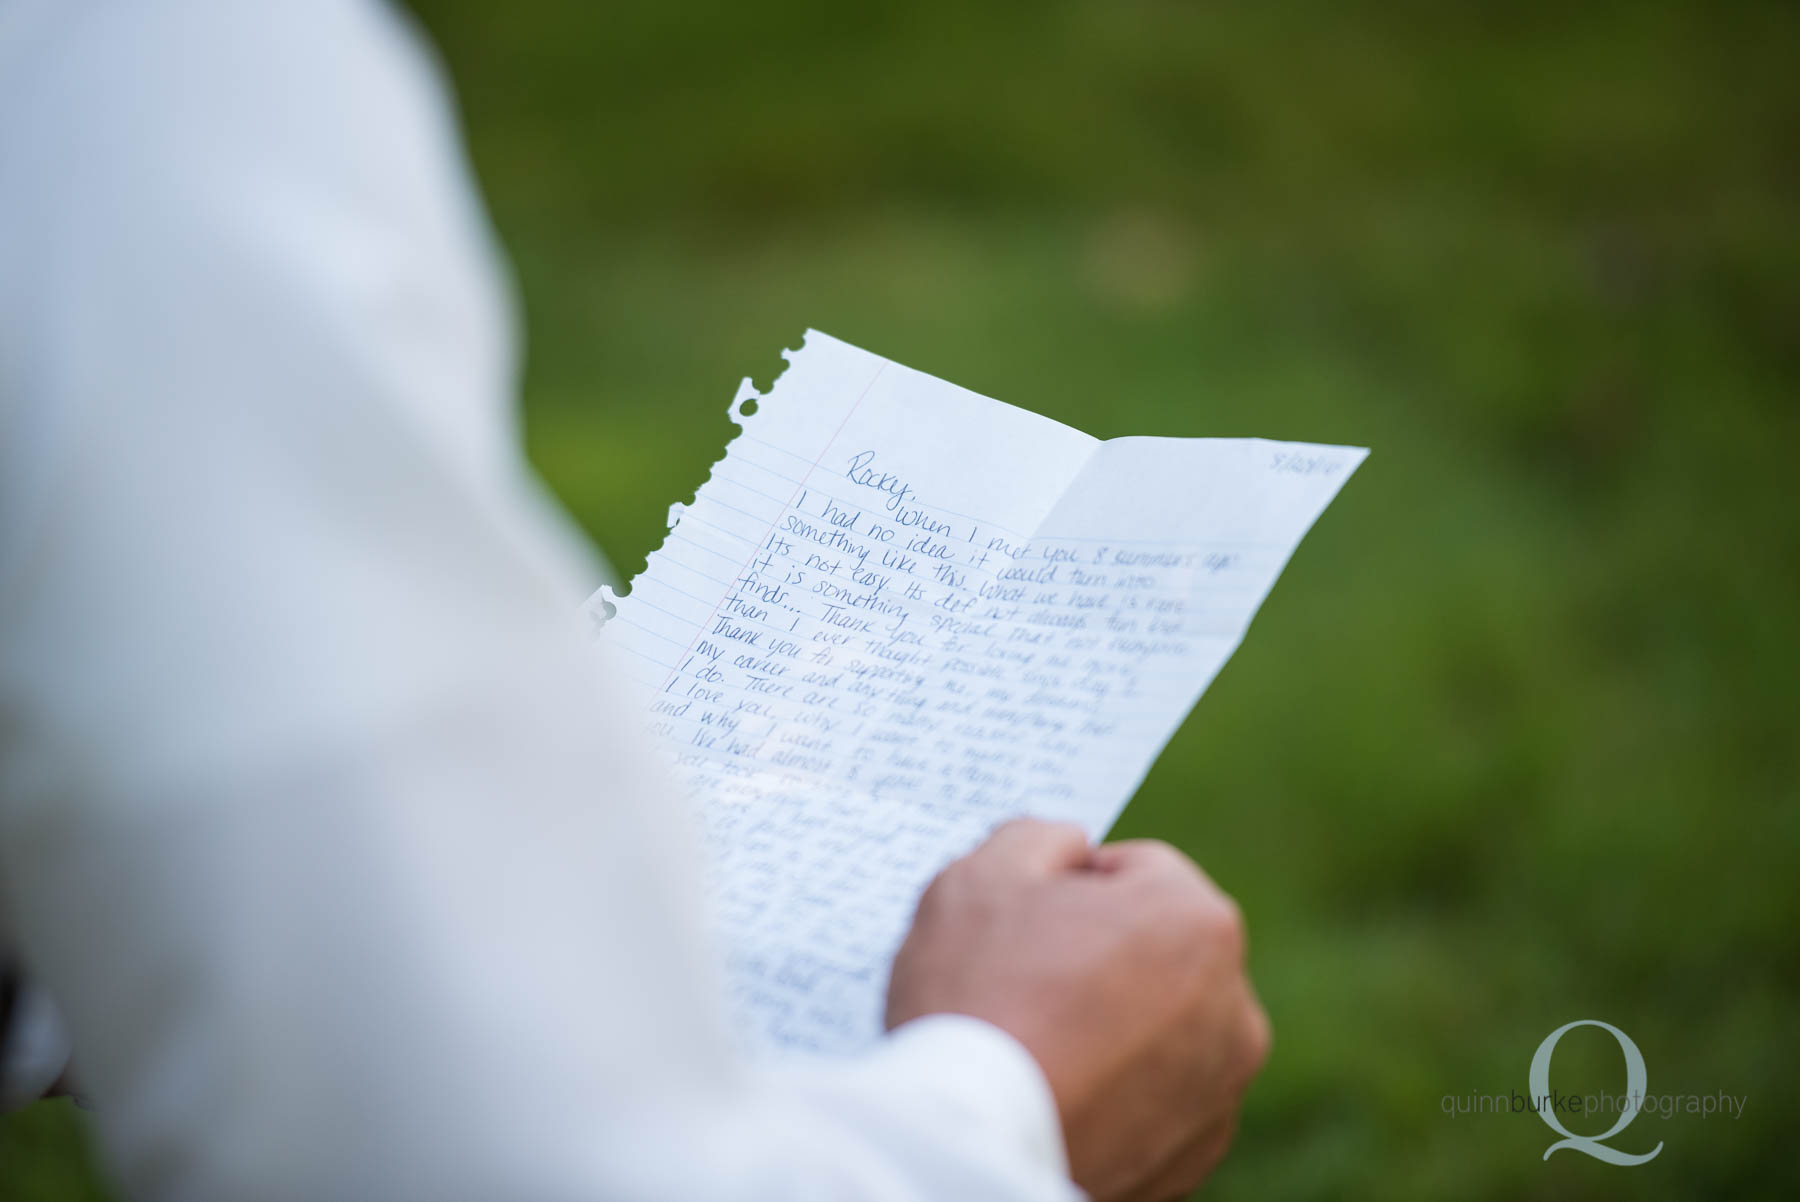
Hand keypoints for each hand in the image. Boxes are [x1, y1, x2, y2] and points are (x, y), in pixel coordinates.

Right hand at [886, 819, 1269, 1201]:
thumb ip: (1038, 837)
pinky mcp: (1196, 1155)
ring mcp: (1220, 1089)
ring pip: (1160, 1023)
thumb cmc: (978, 998)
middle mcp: (1234, 1006)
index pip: (1134, 869)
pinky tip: (1060, 1092)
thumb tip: (1069, 849)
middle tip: (1024, 984)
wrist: (967, 1143)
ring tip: (1039, 1045)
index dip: (1067, 887)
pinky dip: (1118, 1091)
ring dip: (1113, 1022)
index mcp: (1198, 921)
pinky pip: (1157, 1096)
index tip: (1022, 924)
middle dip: (1100, 954)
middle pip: (1156, 947)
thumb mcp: (984, 876)